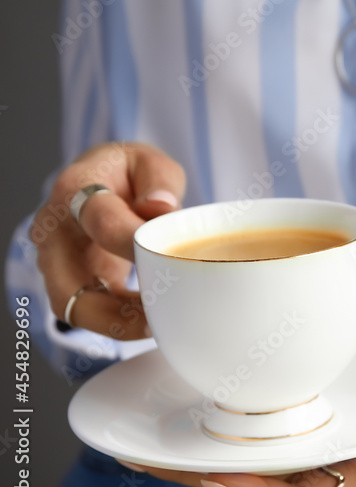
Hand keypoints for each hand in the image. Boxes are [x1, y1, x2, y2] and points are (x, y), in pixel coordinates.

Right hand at [31, 142, 185, 338]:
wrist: (103, 179)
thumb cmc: (130, 173)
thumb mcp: (152, 162)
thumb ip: (160, 181)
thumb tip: (160, 208)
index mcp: (75, 190)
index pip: (102, 222)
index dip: (134, 244)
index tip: (169, 259)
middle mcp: (54, 229)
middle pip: (68, 286)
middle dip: (115, 311)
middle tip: (159, 316)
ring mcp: (55, 259)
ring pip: (74, 307)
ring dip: (117, 323)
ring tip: (159, 323)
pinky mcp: (68, 279)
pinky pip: (86, 311)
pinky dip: (118, 322)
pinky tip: (151, 319)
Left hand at [127, 329, 355, 486]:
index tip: (215, 477)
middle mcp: (341, 449)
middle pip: (262, 475)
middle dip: (206, 473)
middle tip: (149, 456)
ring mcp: (331, 417)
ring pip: (261, 439)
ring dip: (211, 439)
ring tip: (153, 428)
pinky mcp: (327, 383)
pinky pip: (277, 399)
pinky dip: (242, 397)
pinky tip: (209, 378)